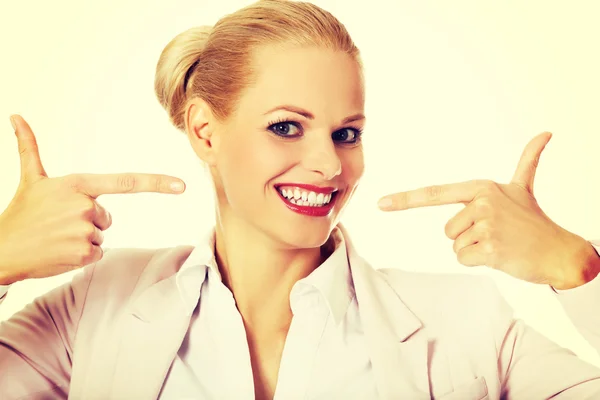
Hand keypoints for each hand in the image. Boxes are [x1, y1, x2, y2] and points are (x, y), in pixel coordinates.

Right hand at [0, 115, 186, 284]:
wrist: (1, 249)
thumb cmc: (20, 214)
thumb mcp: (29, 179)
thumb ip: (29, 147)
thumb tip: (16, 115)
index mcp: (78, 185)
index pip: (125, 182)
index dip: (156, 183)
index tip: (181, 185)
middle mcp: (85, 206)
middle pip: (107, 217)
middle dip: (89, 222)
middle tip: (60, 224)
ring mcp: (85, 231)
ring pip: (101, 237)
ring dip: (83, 240)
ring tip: (57, 237)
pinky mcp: (83, 253)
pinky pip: (97, 254)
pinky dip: (81, 256)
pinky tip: (60, 251)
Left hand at [377, 132, 599, 288]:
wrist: (560, 250)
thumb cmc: (535, 221)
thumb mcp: (524, 188)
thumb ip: (527, 161)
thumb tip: (545, 133)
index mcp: (481, 188)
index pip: (435, 194)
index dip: (405, 199)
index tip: (381, 204)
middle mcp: (482, 203)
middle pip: (447, 230)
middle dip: (467, 237)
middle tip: (496, 233)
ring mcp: (486, 225)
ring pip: (455, 246)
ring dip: (474, 250)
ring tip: (500, 243)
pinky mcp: (490, 248)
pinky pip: (464, 259)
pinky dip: (480, 262)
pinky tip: (501, 255)